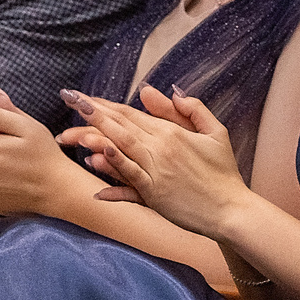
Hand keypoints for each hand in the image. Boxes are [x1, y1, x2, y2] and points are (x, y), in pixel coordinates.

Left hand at [72, 84, 251, 237]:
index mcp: (172, 132)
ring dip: (92, 139)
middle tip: (67, 99)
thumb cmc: (224, 172)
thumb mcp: (215, 132)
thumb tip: (163, 89)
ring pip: (119, 149)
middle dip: (90, 112)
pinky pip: (128, 181)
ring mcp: (156, 172)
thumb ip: (191, 109)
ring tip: (69, 132)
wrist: (232, 210)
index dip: (105, 103)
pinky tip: (92, 166)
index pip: (131, 113)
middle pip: (119, 126)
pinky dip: (110, 174)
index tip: (82, 96)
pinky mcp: (154, 195)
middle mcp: (161, 148)